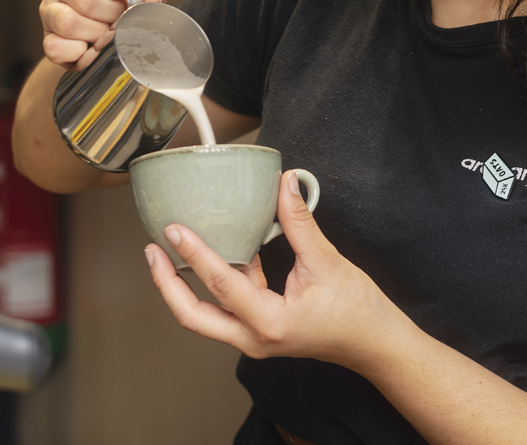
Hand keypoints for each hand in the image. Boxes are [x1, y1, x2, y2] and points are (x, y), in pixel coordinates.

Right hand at [40, 0, 167, 69]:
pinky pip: (55, 47)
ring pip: (68, 23)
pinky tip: (90, 47)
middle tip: (120, 19)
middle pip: (84, 0)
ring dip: (96, 34)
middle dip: (111, 15)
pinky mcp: (46, 35)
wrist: (100, 20)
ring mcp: (48, 8)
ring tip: (107, 32)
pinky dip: (77, 52)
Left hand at [146, 171, 404, 370]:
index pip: (221, 284)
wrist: (375, 343)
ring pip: (205, 316)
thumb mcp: (327, 262)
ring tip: (167, 252)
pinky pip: (227, 308)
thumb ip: (300, 222)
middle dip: (167, 284)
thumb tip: (286, 182)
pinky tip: (215, 253)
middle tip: (152, 250)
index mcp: (269, 323)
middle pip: (193, 316)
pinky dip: (215, 283)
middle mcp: (254, 338)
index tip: (175, 229)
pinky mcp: (260, 329)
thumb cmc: (357, 311)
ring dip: (184, 286)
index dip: (195, 253)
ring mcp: (255, 338)